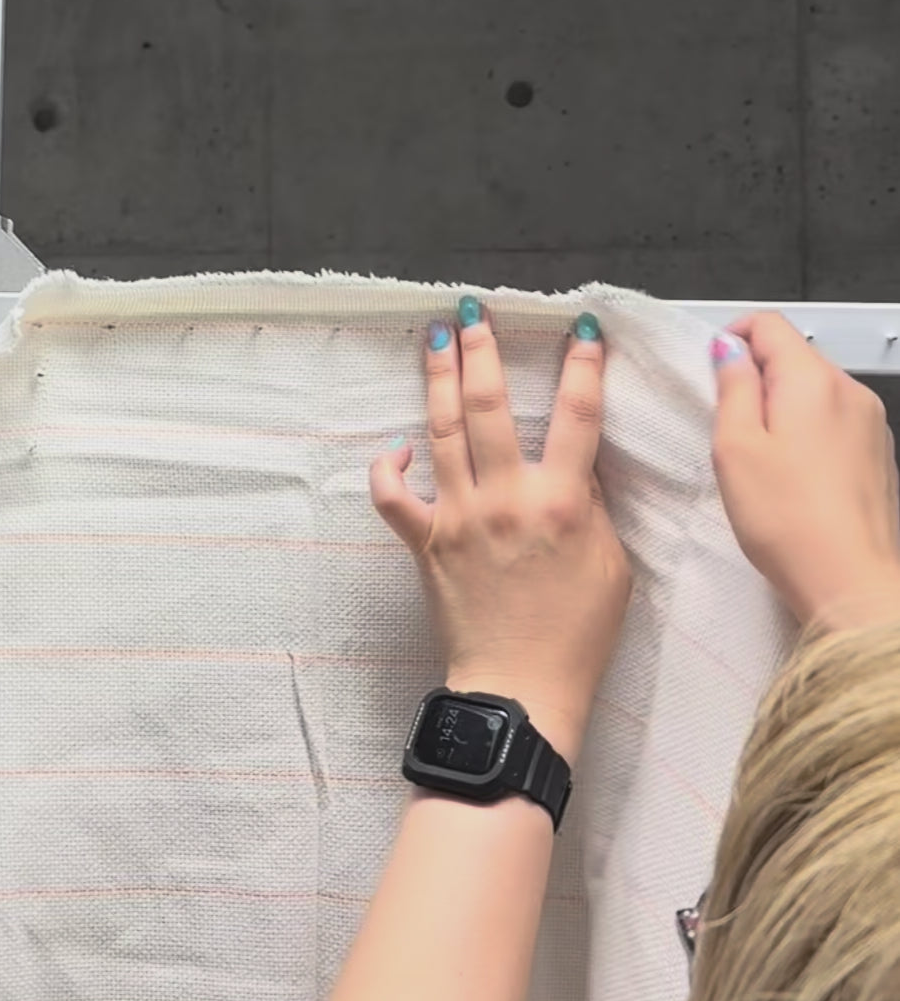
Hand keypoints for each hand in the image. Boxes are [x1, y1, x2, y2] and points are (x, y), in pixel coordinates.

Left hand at [369, 300, 631, 763]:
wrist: (522, 690)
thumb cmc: (578, 634)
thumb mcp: (613, 565)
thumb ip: (594, 504)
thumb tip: (580, 462)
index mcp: (563, 502)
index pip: (578, 415)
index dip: (583, 365)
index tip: (579, 326)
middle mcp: (507, 497)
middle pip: (489, 406)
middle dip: (481, 351)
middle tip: (472, 311)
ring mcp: (460, 516)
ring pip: (441, 432)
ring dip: (437, 379)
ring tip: (434, 339)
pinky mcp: (425, 542)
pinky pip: (393, 498)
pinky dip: (387, 470)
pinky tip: (395, 447)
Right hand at [711, 312, 899, 631]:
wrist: (850, 579)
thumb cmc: (783, 515)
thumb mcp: (735, 446)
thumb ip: (733, 387)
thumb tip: (730, 349)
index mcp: (812, 380)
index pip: (770, 324)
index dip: (733, 337)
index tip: (710, 374)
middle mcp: (850, 390)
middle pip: (795, 355)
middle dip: (757, 375)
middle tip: (727, 423)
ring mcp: (871, 421)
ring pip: (815, 389)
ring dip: (782, 405)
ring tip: (759, 453)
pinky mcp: (879, 452)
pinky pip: (835, 419)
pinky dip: (807, 429)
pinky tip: (792, 472)